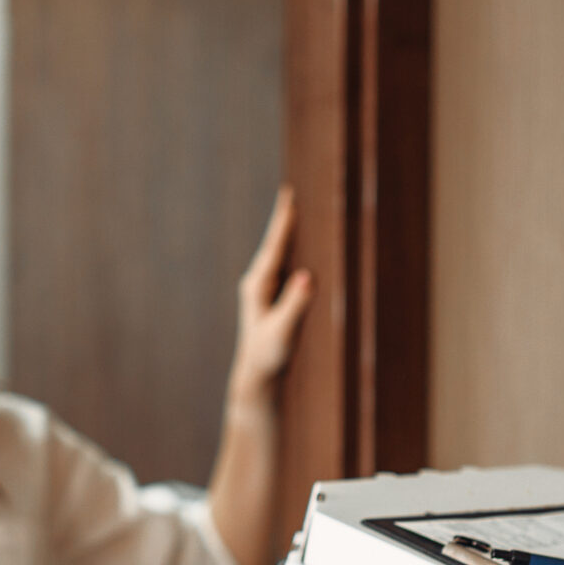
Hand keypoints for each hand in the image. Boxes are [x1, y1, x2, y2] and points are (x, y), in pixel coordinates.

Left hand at [228, 186, 313, 409]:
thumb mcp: (283, 331)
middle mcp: (258, 281)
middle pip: (275, 243)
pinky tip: (304, 244)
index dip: (283, 220)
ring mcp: (264, 288)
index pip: (275, 246)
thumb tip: (306, 277)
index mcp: (258, 284)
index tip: (289, 194)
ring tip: (300, 209)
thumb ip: (295, 304)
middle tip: (294, 190)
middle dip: (286, 218)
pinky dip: (294, 251)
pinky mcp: (272, 296)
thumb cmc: (268, 354)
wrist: (256, 375)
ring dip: (290, 233)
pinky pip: (285, 266)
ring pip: (280, 253)